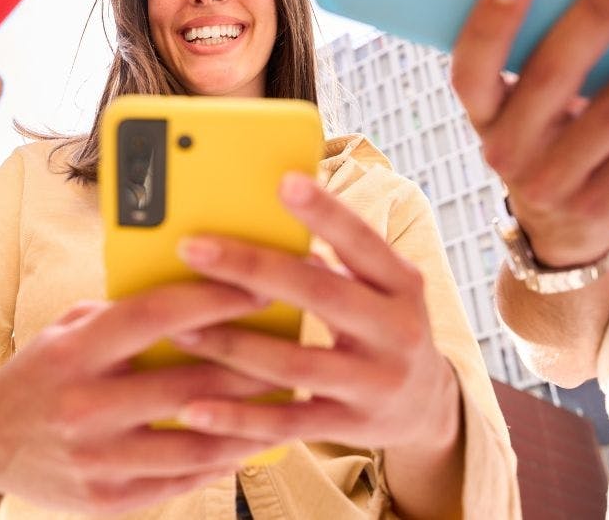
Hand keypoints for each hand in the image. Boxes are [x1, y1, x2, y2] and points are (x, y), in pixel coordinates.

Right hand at [0, 284, 278, 512]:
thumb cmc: (43, 372)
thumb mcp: (70, 330)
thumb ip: (124, 314)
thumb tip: (197, 286)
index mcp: (76, 353)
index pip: (156, 316)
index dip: (213, 298)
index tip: (258, 286)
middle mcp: (85, 407)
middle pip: (188, 383)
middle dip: (250, 364)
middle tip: (296, 346)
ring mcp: (97, 459)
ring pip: (196, 444)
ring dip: (251, 424)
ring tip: (289, 402)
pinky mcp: (108, 498)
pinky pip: (181, 482)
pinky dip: (221, 461)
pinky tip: (250, 442)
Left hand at [169, 174, 461, 457]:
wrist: (430, 407)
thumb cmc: (385, 327)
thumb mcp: (381, 287)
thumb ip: (338, 257)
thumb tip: (268, 215)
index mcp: (402, 285)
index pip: (362, 241)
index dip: (326, 212)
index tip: (284, 181)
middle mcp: (396, 331)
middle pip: (319, 293)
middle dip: (251, 268)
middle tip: (193, 248)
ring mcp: (374, 383)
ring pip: (293, 363)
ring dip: (231, 344)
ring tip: (178, 328)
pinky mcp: (350, 427)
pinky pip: (286, 423)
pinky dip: (237, 418)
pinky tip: (193, 409)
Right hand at [450, 0, 608, 266]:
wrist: (558, 233)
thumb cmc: (546, 135)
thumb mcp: (522, 104)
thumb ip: (544, 51)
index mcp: (483, 112)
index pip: (471, 68)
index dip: (490, 24)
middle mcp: (507, 148)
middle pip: (554, 73)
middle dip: (601, 9)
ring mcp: (554, 181)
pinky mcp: (604, 203)